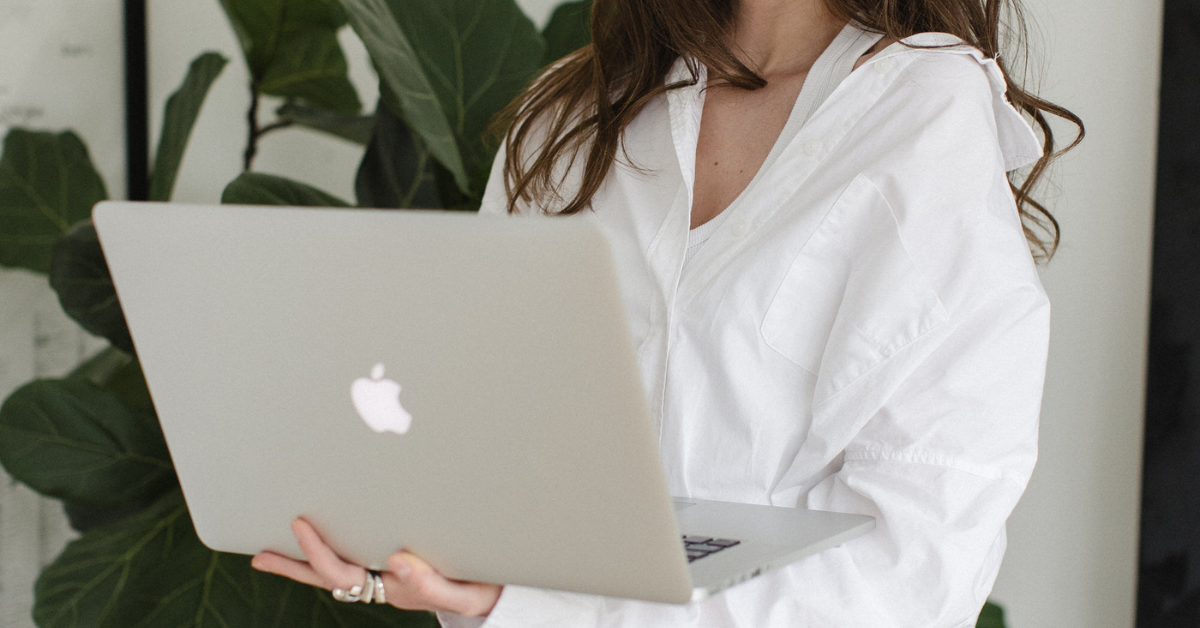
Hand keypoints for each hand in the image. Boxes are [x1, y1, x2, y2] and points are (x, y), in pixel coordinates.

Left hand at [251, 518, 502, 616]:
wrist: (495, 593)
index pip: (344, 572)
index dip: (318, 552)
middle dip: (295, 564)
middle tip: (261, 555)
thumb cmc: (480, 587)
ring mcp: (384, 574)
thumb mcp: (464, 592)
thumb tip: (397, 560)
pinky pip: (350, 557)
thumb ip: (432, 583)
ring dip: (300, 563)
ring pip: (334, 571)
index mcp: (392, 587)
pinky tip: (314, 536)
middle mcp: (381, 582)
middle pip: (328, 576)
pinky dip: (326, 552)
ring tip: (265, 554)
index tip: (301, 524)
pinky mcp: (390, 563)